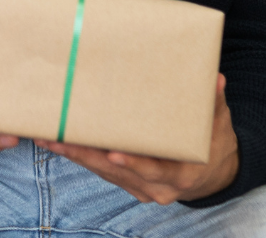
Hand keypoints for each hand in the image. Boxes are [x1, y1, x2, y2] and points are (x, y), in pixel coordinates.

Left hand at [35, 74, 239, 204]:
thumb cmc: (213, 145)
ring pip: (102, 173)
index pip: (153, 170)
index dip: (133, 164)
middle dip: (85, 156)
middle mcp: (156, 187)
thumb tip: (216, 79)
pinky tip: (61, 144)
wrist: (212, 174)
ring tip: (48, 138)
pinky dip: (82, 157)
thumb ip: (213, 103)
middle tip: (57, 140)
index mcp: (179, 174)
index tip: (113, 154)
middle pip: (115, 172)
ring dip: (76, 156)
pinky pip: (101, 171)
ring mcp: (139, 187)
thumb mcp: (217, 124)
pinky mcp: (127, 183)